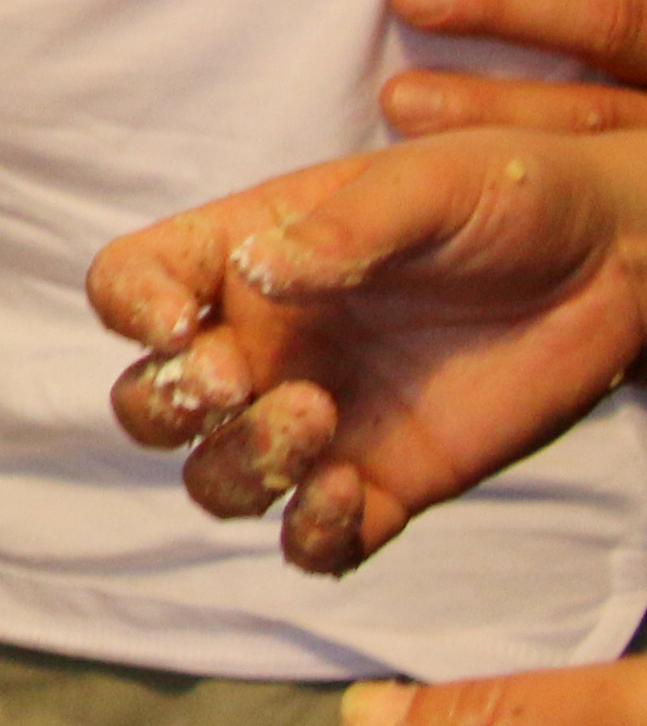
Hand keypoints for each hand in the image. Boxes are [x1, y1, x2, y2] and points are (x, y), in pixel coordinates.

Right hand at [90, 132, 646, 570]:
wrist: (616, 260)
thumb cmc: (509, 193)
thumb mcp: (427, 182)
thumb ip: (343, 227)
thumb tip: (261, 272)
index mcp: (243, 258)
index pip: (131, 284)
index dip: (128, 308)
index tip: (175, 323)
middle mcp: (263, 345)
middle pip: (148, 402)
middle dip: (166, 404)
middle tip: (235, 381)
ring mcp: (318, 421)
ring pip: (216, 479)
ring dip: (240, 465)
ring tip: (318, 417)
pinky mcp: (385, 484)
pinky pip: (312, 543)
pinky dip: (310, 535)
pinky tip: (351, 494)